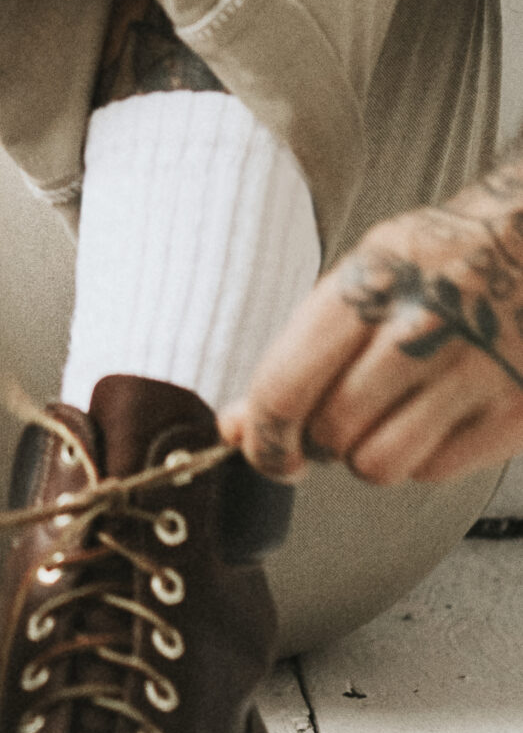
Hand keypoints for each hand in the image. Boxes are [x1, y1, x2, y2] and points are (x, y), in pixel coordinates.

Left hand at [221, 161, 522, 485]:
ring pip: (380, 464)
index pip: (287, 386)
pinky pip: (435, 471)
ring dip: (370, 455)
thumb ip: (297, 353)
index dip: (265, 436)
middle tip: (342, 416)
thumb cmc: (441, 261)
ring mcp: (478, 371)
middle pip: (333, 431)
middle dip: (323, 439)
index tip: (267, 451)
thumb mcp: (363, 279)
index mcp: (371, 284)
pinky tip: (437, 415)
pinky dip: (424, 456)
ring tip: (389, 418)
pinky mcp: (516, 411)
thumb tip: (237, 428)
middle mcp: (425, 326)